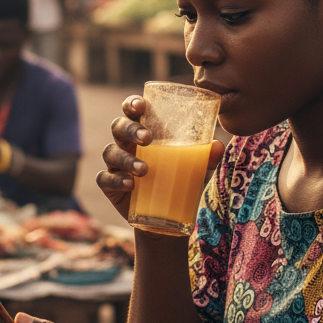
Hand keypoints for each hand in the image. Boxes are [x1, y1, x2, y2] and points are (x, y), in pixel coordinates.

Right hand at [96, 95, 223, 219]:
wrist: (165, 219)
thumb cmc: (178, 183)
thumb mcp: (196, 170)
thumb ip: (205, 157)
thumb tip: (217, 145)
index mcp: (143, 133)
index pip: (132, 112)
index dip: (132, 104)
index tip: (141, 105)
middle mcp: (125, 145)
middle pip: (118, 127)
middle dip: (130, 129)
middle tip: (147, 139)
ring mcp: (115, 165)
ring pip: (111, 152)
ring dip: (126, 158)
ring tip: (144, 170)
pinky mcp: (110, 186)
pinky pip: (105, 179)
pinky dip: (116, 180)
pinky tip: (130, 185)